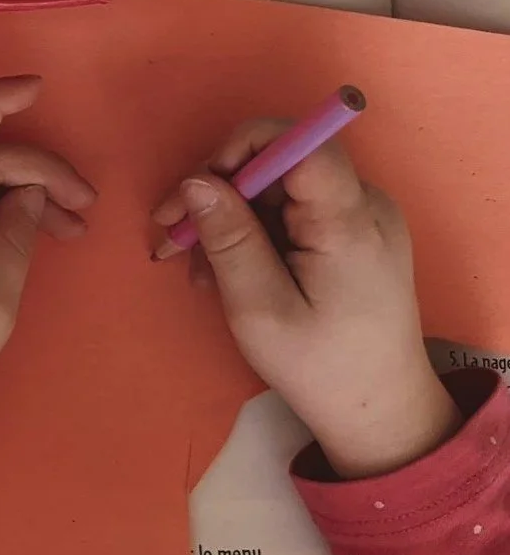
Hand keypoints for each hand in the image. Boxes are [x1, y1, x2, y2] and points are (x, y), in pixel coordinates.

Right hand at [152, 121, 459, 479]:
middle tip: (173, 238)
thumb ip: (229, 240)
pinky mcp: (354, 233)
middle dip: (221, 192)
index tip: (199, 191)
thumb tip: (195, 180)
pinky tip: (229, 270)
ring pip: (280, 188)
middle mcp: (364, 204)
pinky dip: (256, 231)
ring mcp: (362, 217)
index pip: (299, 142)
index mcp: (349, 220)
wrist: (381, 412)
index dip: (242, 149)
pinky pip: (295, 210)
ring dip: (232, 218)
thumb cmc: (321, 369)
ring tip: (198, 270)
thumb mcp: (260, 310)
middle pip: (281, 163)